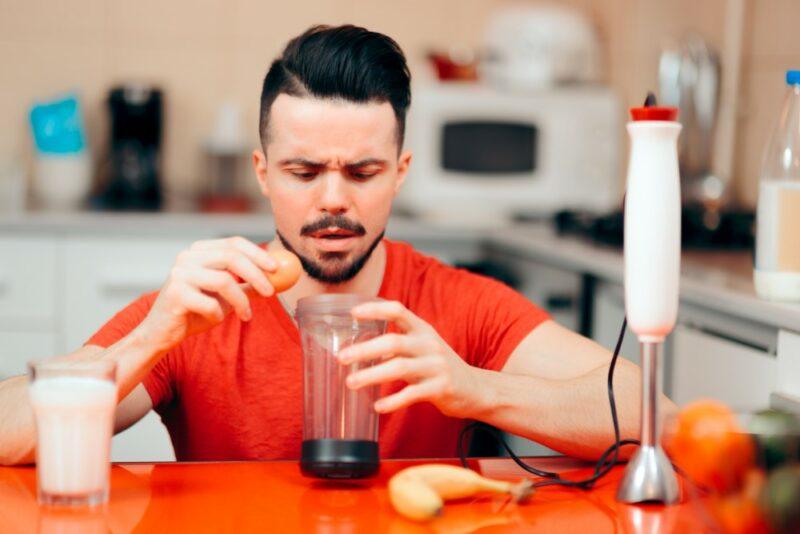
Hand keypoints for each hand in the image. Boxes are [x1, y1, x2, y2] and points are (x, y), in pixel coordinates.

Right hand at [137, 236, 277, 351]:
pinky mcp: (175, 294)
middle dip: (256, 275)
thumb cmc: (195, 312)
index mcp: (199, 252)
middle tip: (271, 292)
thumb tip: (277, 280)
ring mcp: (179, 274)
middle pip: (231, 257)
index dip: (258, 253)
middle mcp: (187, 257)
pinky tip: (215, 320)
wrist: (162, 333)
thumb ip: (246, 286)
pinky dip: (219, 314)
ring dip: (241, 301)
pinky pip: (210, 303)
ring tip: (246, 315)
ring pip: (223, 280)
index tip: (276, 268)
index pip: (233, 243)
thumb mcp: (225, 297)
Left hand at [337, 301, 478, 416]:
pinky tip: (378, 405)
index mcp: (423, 330)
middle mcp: (429, 344)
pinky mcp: (441, 388)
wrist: (476, 389)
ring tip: (350, 382)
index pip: (398, 310)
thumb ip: (397, 345)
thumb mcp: (422, 348)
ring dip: (371, 375)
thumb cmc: (440, 367)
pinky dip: (393, 400)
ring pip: (398, 367)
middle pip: (393, 341)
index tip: (353, 313)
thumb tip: (360, 349)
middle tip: (342, 357)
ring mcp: (436, 366)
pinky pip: (412, 394)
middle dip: (364, 350)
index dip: (375, 309)